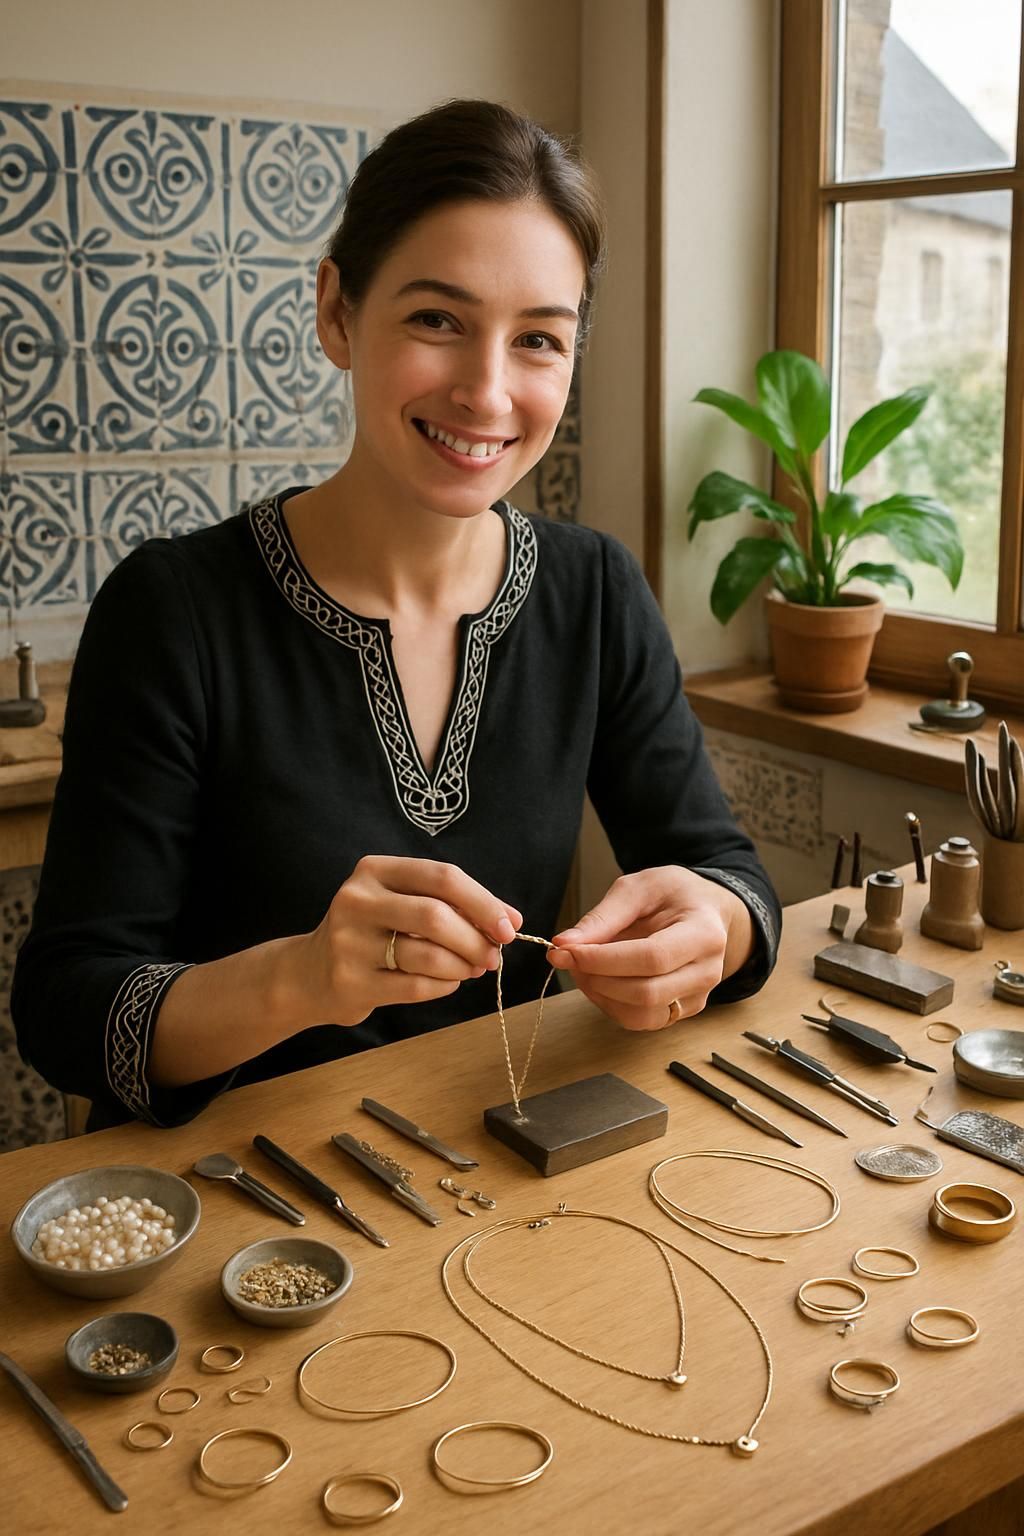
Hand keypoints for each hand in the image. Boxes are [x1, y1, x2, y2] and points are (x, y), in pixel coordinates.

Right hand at [298, 856, 521, 1025]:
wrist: (310, 974)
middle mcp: (357, 900)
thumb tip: (510, 920)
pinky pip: (416, 985)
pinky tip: (448, 982)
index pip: (442, 877)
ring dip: (463, 965)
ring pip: (428, 954)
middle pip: (436, 915)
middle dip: (476, 938)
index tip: (510, 925)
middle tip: (494, 955)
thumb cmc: (372, 933)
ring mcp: (350, 943)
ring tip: (473, 969)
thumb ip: (451, 905)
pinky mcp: (351, 982)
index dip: (483, 901)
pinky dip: (444, 985)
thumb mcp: (401, 903)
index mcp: (374, 871)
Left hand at [547, 866, 753, 1031]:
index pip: (652, 958)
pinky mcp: (680, 1011)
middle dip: (596, 978)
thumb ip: (603, 917)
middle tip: (567, 958)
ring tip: (582, 967)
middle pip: (646, 993)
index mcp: (704, 933)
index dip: (603, 959)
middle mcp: (707, 972)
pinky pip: (639, 1020)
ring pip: (640, 1015)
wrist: (705, 911)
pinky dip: (609, 1003)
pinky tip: (600, 979)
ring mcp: (696, 997)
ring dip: (599, 995)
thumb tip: (564, 944)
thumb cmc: (674, 895)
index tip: (566, 950)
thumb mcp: (640, 888)